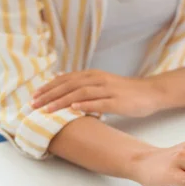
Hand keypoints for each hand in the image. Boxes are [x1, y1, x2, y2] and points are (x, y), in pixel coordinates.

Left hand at [31, 70, 162, 116]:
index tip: (34, 96)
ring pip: (81, 94)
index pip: (65, 79)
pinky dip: (85, 106)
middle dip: (49, 95)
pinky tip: (73, 110)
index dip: (48, 87)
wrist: (150, 93)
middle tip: (34, 104)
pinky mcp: (118, 102)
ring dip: (62, 101)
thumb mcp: (101, 84)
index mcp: (92, 75)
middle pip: (69, 86)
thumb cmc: (125, 92)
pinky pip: (99, 103)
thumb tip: (62, 83)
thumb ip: (83, 85)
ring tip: (48, 110)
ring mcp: (108, 90)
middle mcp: (98, 80)